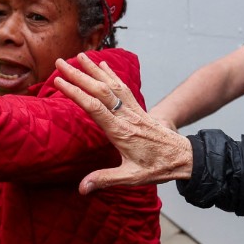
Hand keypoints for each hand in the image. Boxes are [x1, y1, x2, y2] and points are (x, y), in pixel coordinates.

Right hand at [52, 53, 194, 193]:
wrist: (184, 158)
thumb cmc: (158, 168)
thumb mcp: (131, 178)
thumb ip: (105, 180)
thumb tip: (81, 188)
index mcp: (120, 131)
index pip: (94, 107)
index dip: (75, 92)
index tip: (59, 81)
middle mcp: (126, 116)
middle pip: (99, 90)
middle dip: (78, 74)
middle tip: (59, 62)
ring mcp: (133, 110)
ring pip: (111, 84)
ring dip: (93, 69)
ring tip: (78, 56)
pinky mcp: (138, 109)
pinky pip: (122, 87)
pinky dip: (111, 74)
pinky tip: (103, 64)